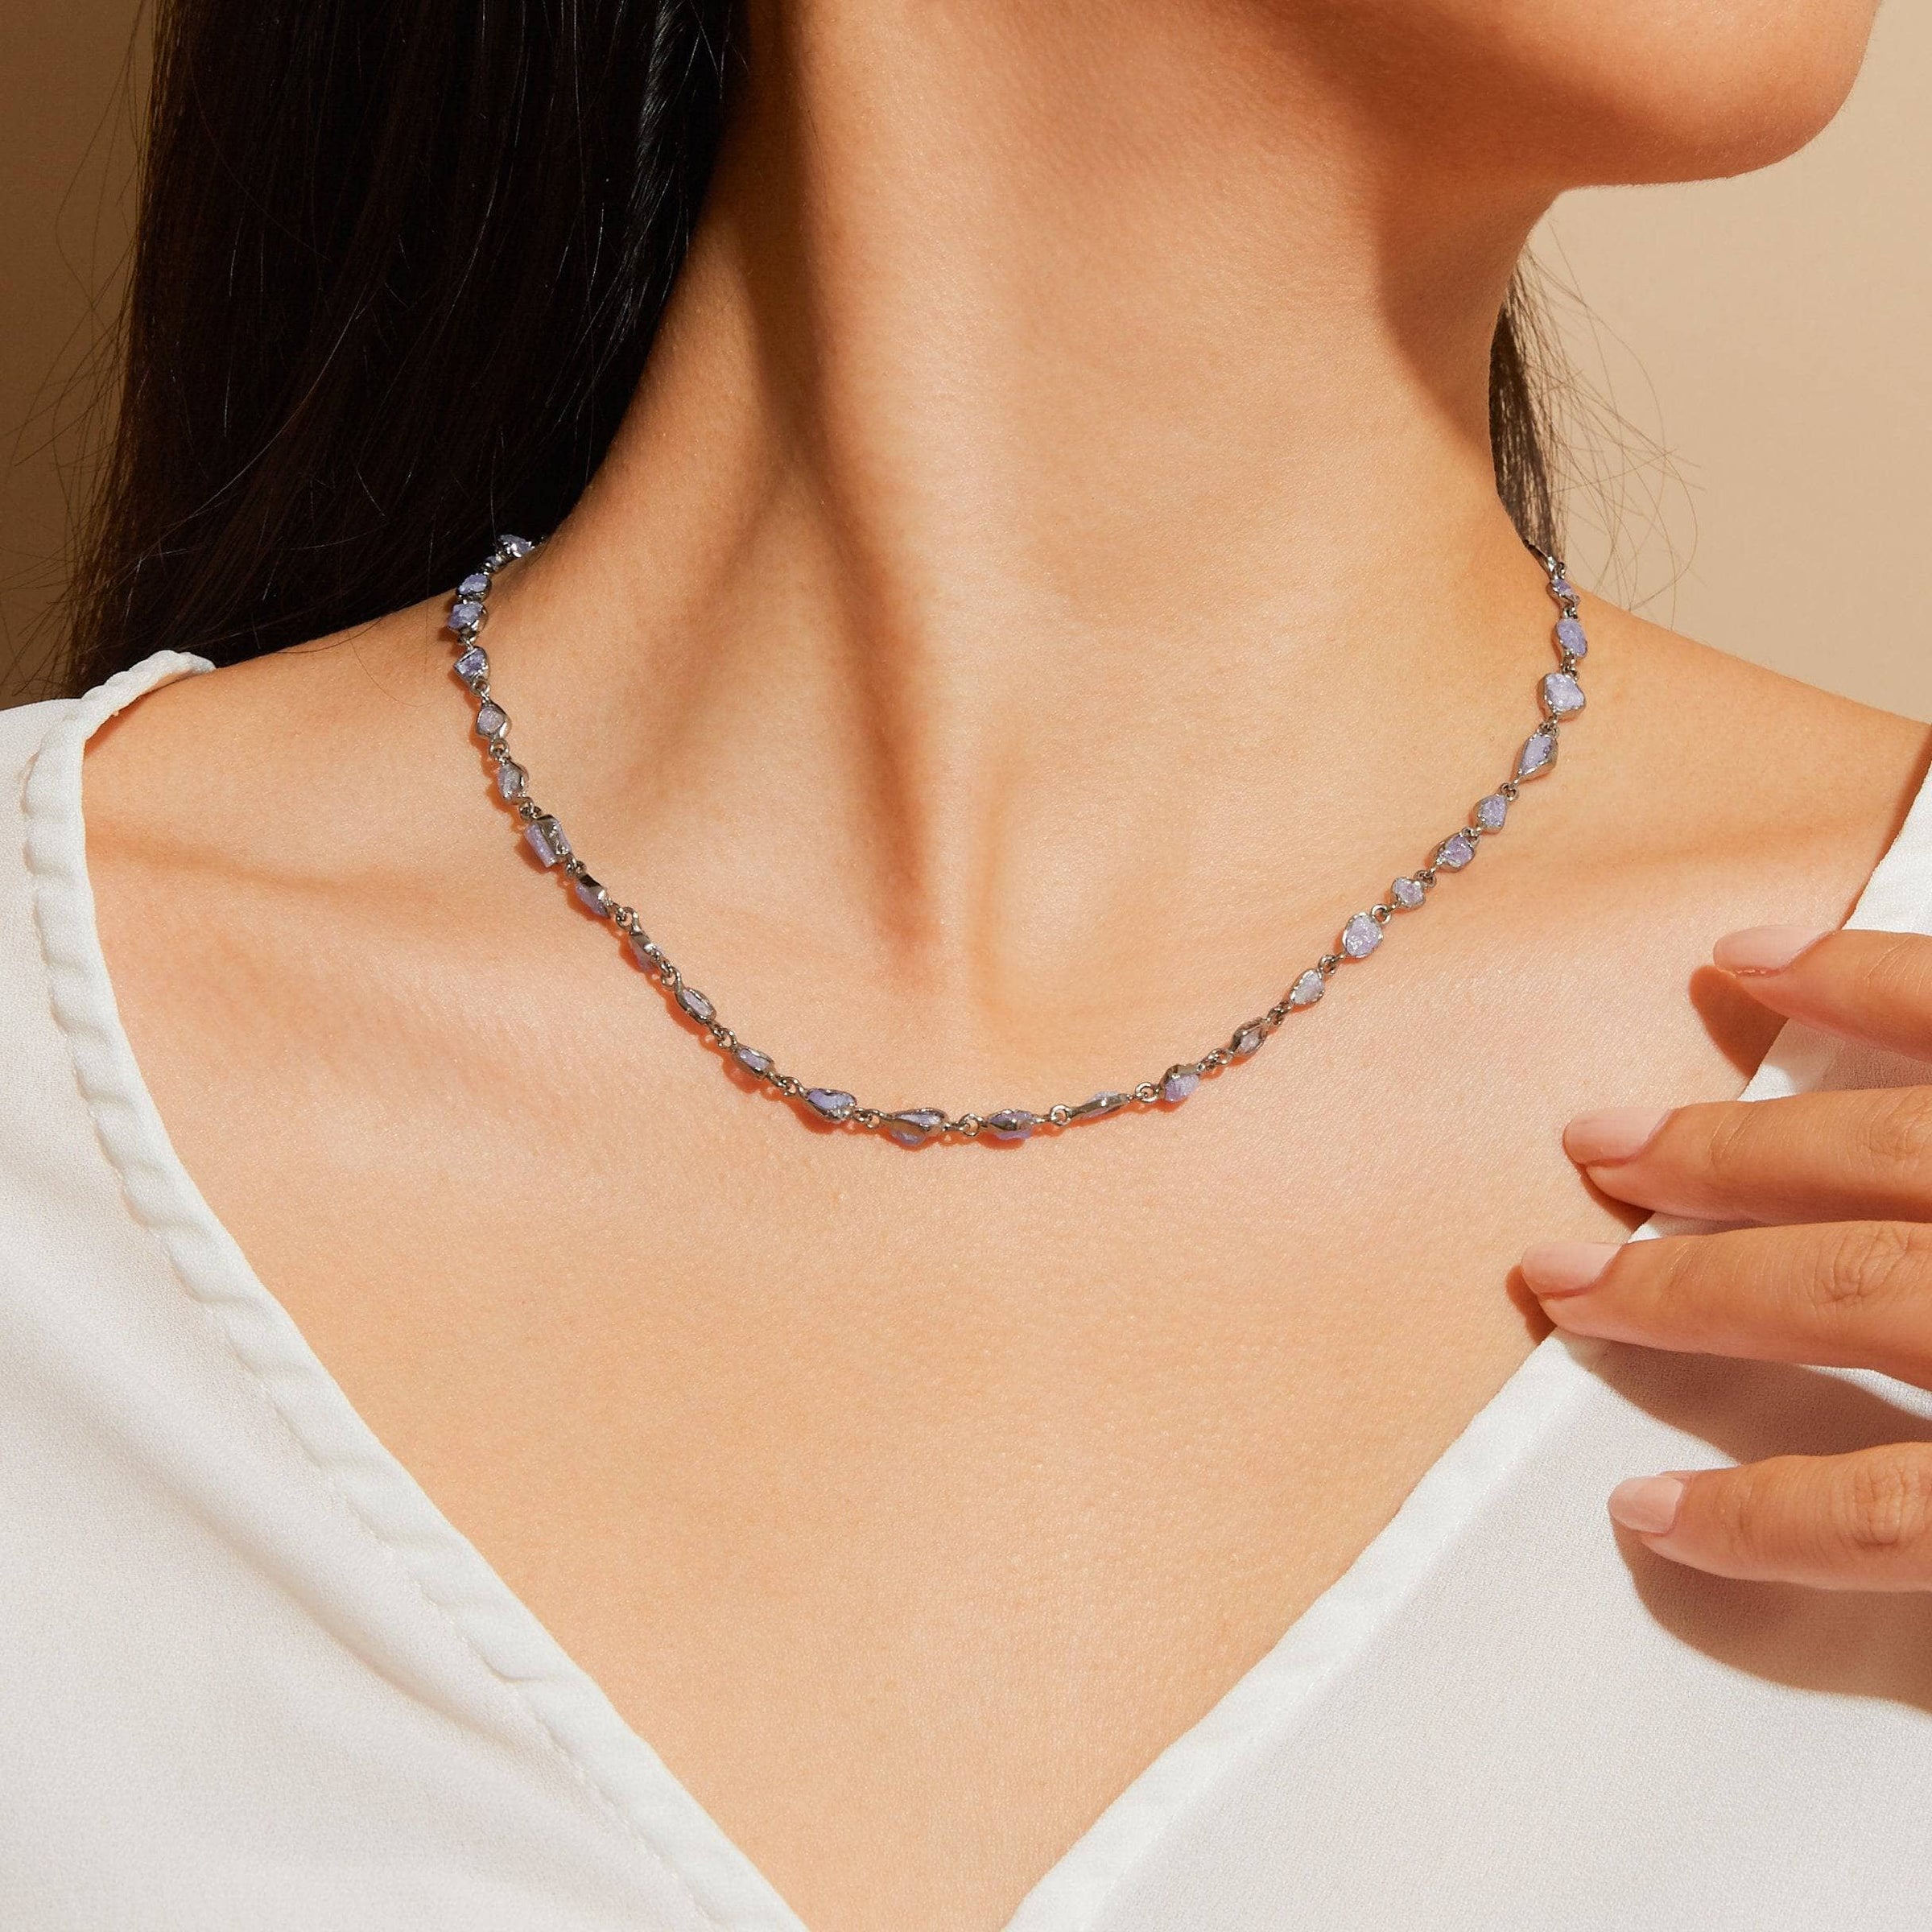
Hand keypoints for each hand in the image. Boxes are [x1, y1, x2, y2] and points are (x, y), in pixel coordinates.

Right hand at [1522, 925, 1931, 1589]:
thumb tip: (1874, 1603)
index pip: (1891, 1514)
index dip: (1764, 1522)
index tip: (1651, 1512)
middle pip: (1849, 1294)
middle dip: (1689, 1287)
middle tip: (1562, 1273)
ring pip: (1882, 1149)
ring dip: (1724, 1147)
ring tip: (1602, 1136)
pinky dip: (1858, 977)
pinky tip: (1757, 953)